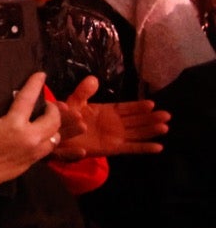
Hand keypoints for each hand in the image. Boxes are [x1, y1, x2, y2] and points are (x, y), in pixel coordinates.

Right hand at [0, 74, 63, 189]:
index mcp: (13, 124)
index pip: (29, 99)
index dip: (35, 84)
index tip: (41, 75)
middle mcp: (29, 137)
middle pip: (53, 119)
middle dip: (52, 108)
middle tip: (44, 103)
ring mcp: (34, 151)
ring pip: (55, 135)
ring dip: (53, 125)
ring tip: (44, 120)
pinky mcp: (33, 161)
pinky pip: (50, 148)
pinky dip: (49, 139)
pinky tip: (40, 135)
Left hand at [54, 76, 169, 159]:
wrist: (59, 137)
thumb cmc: (68, 119)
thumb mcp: (75, 102)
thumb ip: (84, 92)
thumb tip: (93, 79)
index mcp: (108, 111)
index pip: (128, 108)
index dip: (139, 106)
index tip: (152, 104)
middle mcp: (115, 124)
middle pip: (137, 120)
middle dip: (151, 118)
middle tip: (167, 115)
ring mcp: (116, 136)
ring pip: (137, 133)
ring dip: (151, 131)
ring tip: (165, 127)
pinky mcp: (113, 148)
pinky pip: (131, 148)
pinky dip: (144, 148)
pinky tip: (158, 147)